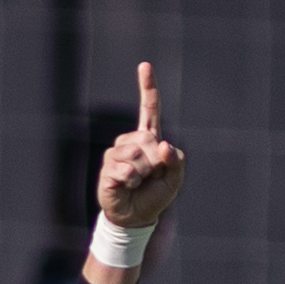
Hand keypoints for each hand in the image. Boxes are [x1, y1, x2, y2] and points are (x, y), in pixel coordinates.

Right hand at [96, 61, 187, 232]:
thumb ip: (176, 161)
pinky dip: (133, 182)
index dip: (147, 87)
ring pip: (137, 155)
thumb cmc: (155, 196)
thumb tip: (163, 145)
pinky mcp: (107, 168)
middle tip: (151, 177)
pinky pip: (127, 170)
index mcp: (148, 139)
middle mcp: (131, 142)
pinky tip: (128, 186)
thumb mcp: (175, 180)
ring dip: (144, 174)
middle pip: (148, 140)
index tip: (144, 65)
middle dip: (156, 162)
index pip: (149, 109)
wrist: (135, 217)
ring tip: (138, 183)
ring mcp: (117, 153)